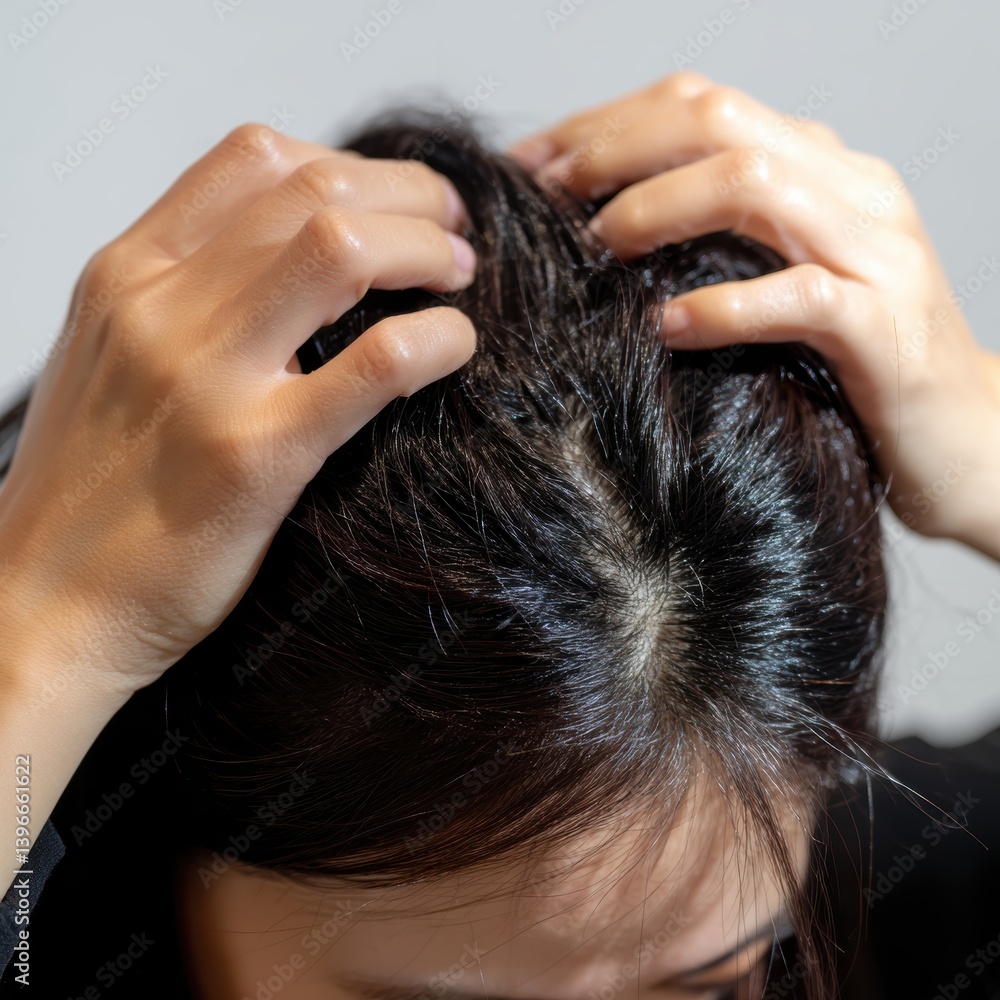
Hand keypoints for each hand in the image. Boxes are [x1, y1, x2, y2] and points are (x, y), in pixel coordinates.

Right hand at [0, 123, 477, 694]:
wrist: (42, 606)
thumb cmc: (88, 493)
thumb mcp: (110, 359)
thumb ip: (183, 298)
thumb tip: (285, 260)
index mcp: (127, 275)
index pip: (256, 158)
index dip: (353, 164)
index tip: (399, 202)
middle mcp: (160, 307)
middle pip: (315, 189)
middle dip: (410, 197)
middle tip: (453, 233)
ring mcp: (208, 377)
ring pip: (342, 248)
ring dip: (426, 250)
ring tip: (460, 279)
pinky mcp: (259, 455)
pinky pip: (376, 362)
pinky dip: (437, 338)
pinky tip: (456, 347)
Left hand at [509, 73, 999, 559]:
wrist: (967, 438)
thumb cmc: (854, 369)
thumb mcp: (781, 281)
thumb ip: (718, 243)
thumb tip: (603, 235)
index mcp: (821, 170)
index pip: (701, 106)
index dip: (606, 124)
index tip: (530, 165)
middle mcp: (851, 191)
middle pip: (718, 121)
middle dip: (615, 148)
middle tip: (544, 194)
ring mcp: (874, 254)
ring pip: (755, 186)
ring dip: (657, 209)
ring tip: (596, 247)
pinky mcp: (883, 329)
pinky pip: (796, 297)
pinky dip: (722, 306)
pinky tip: (666, 327)